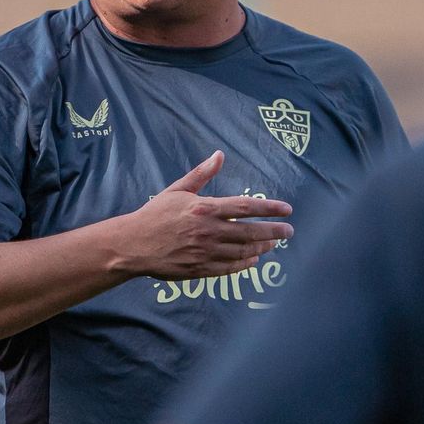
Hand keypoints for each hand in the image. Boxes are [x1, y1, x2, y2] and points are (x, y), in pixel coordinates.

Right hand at [118, 151, 293, 279]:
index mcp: (205, 208)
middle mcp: (210, 231)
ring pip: (243, 251)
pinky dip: (245, 263)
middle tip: (289, 231)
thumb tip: (219, 155)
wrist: (133, 245)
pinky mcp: (200, 269)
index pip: (246, 207)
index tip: (287, 210)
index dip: (270, 208)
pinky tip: (253, 258)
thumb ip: (201, 174)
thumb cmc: (155, 215)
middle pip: (251, 232)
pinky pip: (230, 267)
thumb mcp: (177, 190)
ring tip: (274, 243)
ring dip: (262, 247)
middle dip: (274, 231)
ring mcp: (206, 252)